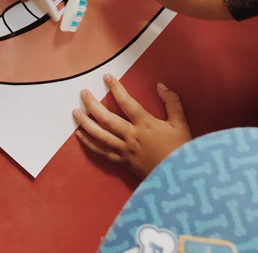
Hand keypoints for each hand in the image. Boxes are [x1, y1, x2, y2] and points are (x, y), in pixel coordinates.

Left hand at [73, 75, 190, 180]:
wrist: (179, 180)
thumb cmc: (181, 150)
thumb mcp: (181, 124)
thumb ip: (172, 102)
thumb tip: (160, 86)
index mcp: (146, 124)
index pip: (126, 102)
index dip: (116, 88)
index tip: (107, 77)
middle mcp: (132, 136)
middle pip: (106, 118)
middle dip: (93, 104)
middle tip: (83, 93)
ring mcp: (125, 150)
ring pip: (100, 135)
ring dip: (86, 123)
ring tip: (76, 112)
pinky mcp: (122, 162)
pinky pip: (102, 152)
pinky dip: (89, 143)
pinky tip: (80, 135)